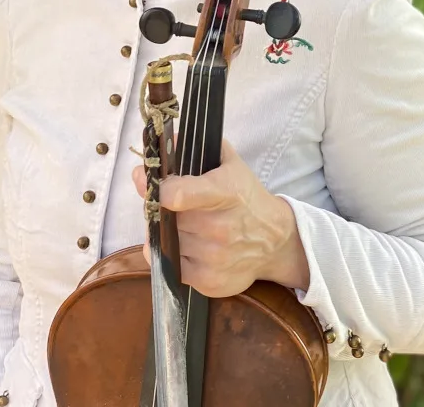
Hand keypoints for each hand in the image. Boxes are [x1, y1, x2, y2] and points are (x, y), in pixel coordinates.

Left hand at [131, 139, 309, 297]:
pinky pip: (171, 267)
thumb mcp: (231, 165)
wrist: (275, 240)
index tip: (148, 181)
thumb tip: (167, 141)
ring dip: (168, 234)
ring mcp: (215, 257)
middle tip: (170, 205)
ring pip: (167, 242)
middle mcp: (220, 227)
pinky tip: (187, 246)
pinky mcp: (209, 281)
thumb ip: (199, 148)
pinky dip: (172, 255)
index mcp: (225, 192)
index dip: (159, 189)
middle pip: (168, 218)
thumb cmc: (247, 198)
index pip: (179, 195)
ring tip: (186, 226)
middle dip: (162, 210)